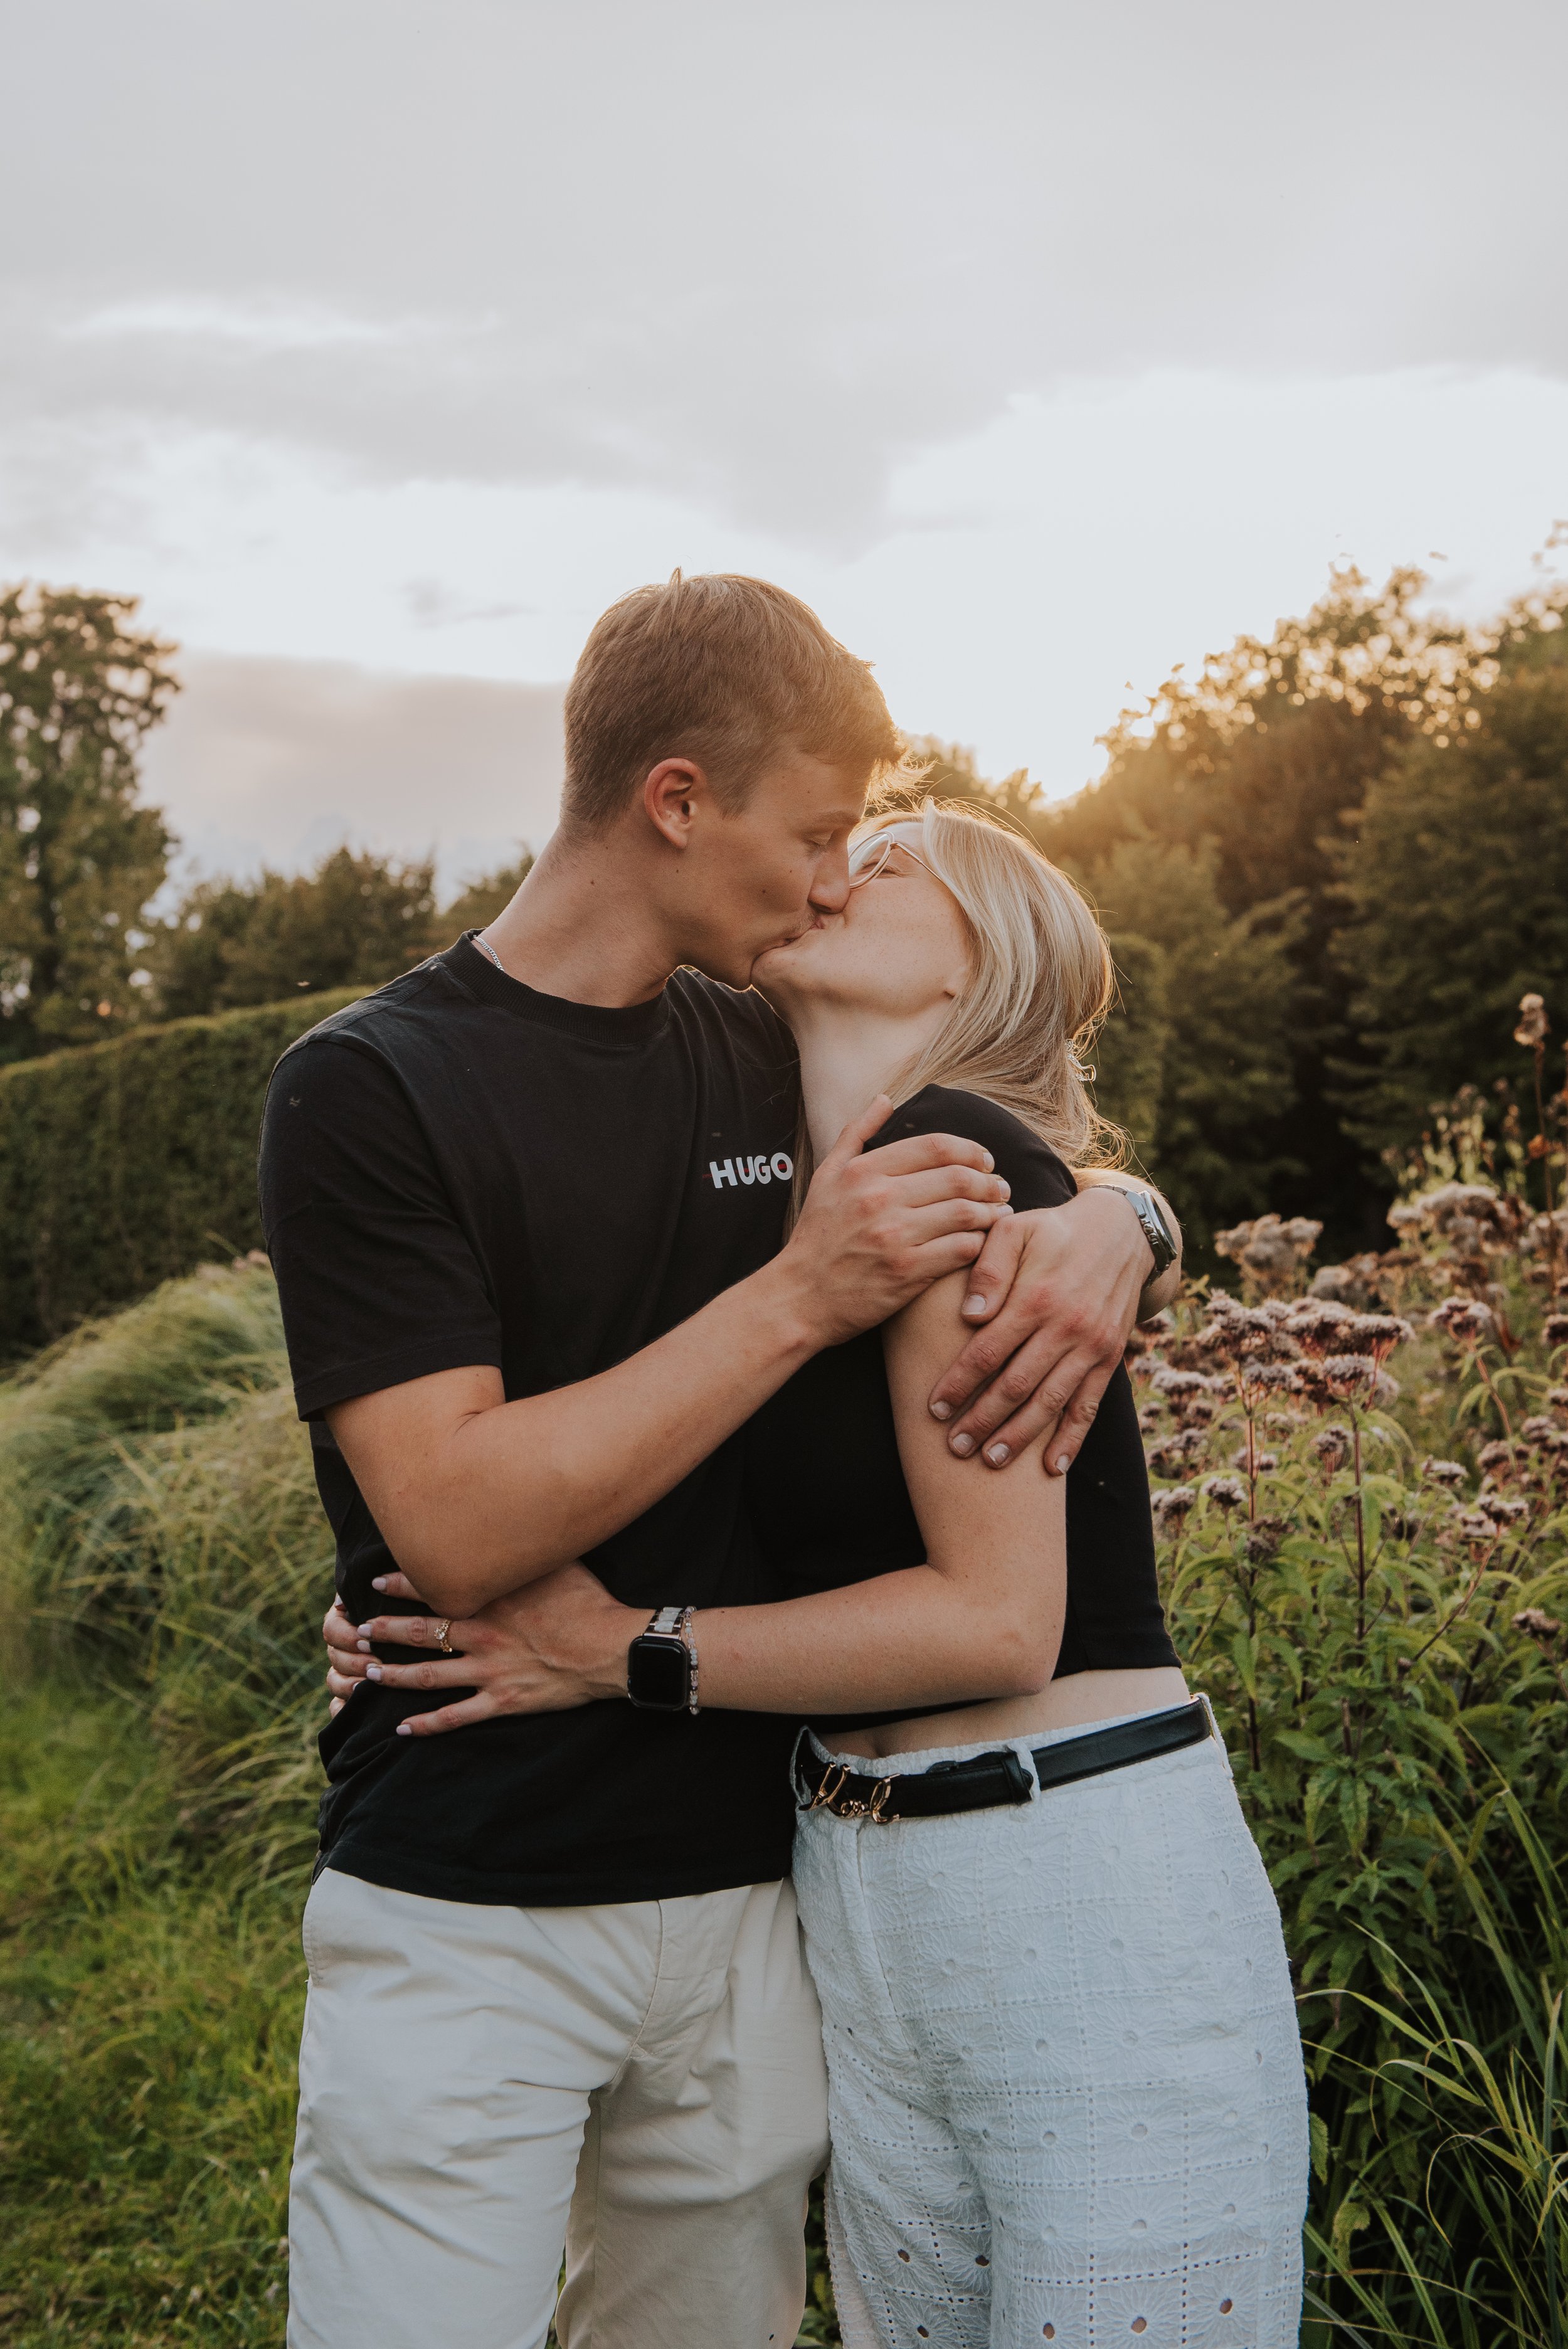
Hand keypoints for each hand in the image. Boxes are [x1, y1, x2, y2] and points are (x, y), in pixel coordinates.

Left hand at [322, 1564, 638, 1734]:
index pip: (433, 1588)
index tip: (373, 1584)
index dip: (398, 1585)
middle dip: (384, 1631)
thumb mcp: (556, 1562)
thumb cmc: (588, 1601)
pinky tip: (402, 1729)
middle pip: (419, 1632)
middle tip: (358, 1631)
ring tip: (366, 1673)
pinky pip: (455, 1717)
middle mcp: (482, 1632)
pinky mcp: (502, 1701)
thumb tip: (509, 1523)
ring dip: (392, 1675)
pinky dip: (425, 1725)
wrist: (613, 1648)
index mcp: (491, 1597)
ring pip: (426, 1675)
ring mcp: (489, 1670)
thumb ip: (524, 1550)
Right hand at [779, 1096, 1012, 1347]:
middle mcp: (880, 1199)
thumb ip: (856, 1134)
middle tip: (1000, 1187)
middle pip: (958, 1177)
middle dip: (989, 1181)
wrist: (800, 1297)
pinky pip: (961, 1249)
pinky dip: (979, 1243)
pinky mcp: (907, 1272)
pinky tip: (983, 1242)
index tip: (984, 1161)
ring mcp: (895, 1236)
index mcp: (864, 1171)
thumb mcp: (825, 1176)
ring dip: (991, 1212)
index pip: (935, 1146)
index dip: (970, 1150)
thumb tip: (885, 1099)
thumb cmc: (816, 1235)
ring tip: (999, 1213)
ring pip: (965, 1213)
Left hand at [925, 1189, 1152, 1474]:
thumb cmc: (1052, 1230)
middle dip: (982, 1420)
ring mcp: (1091, 1346)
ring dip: (1020, 1436)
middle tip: (954, 1447)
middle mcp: (1066, 1327)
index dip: (959, 1383)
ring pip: (1051, 1402)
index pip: (988, 1351)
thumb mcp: (1015, 1229)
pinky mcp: (1109, 1358)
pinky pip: (1090, 1405)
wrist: (1121, 1232)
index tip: (934, 1409)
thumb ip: (988, 1267)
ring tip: (991, 1462)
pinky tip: (1052, 1468)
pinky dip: (1072, 1439)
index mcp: (1035, 1297)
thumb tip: (969, 1315)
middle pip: (1016, 1385)